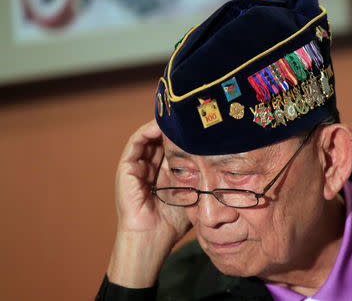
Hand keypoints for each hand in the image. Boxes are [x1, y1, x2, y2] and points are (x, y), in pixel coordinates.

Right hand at [115, 120, 190, 241]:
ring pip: (148, 137)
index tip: (198, 124)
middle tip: (188, 114)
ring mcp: (137, 167)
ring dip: (160, 124)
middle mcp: (149, 167)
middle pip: (160, 139)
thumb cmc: (173, 222)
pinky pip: (136, 143)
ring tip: (175, 114)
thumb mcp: (191, 193)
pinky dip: (147, 131)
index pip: (172, 146)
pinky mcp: (126, 168)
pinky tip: (160, 124)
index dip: (183, 135)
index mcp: (163, 172)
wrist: (152, 238)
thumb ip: (201, 180)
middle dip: (173, 126)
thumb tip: (224, 168)